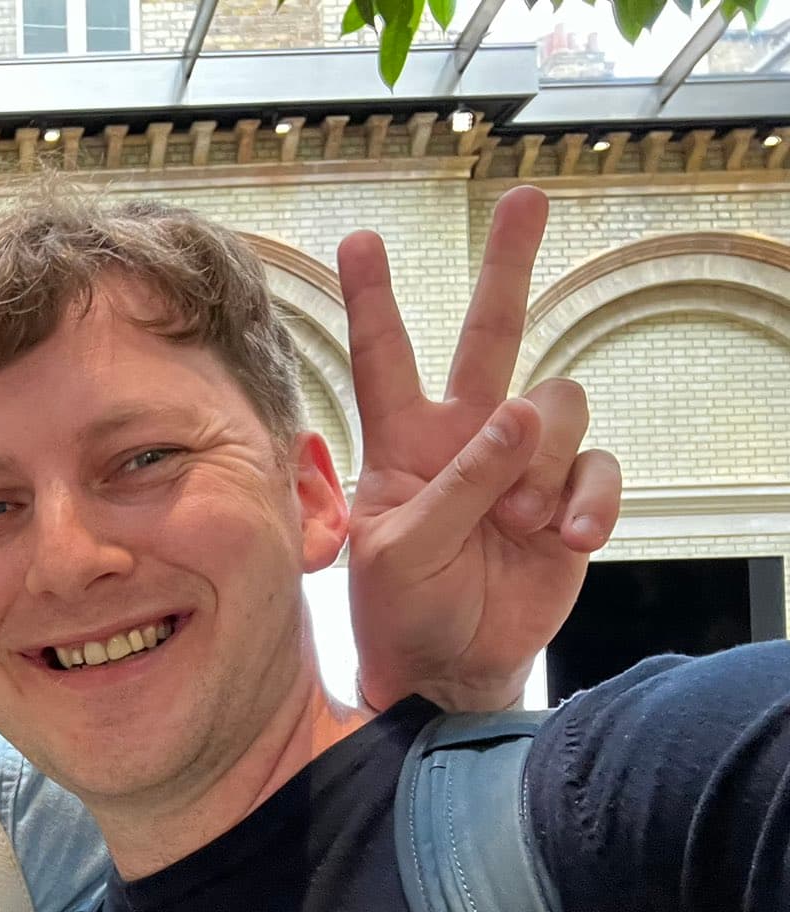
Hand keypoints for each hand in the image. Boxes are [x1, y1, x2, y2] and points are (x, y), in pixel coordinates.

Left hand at [337, 186, 621, 712]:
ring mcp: (521, 463)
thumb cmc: (405, 609)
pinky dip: (590, 499)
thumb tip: (517, 415)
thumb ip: (458, 485)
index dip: (375, 300)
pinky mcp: (570, 496)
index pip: (384, 360)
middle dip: (507, 267)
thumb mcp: (402, 553)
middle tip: (526, 198)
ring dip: (542, 460)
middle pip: (490, 336)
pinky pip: (599, 466)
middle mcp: (464, 438)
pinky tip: (567, 536)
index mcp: (401, 444)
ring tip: (520, 519)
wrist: (452, 665)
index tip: (361, 238)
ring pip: (556, 403)